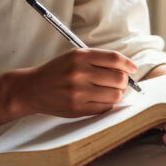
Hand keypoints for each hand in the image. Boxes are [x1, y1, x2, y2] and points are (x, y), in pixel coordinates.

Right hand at [12, 48, 137, 118]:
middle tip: (118, 82)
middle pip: (118, 78)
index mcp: (79, 56)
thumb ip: (97, 59)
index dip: (127, 64)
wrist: (32, 89)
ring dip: (117, 93)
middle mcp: (79, 73)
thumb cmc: (56, 71)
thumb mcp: (73, 56)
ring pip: (115, 95)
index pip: (113, 59)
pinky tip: (100, 99)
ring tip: (109, 91)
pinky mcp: (78, 108)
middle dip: (123, 81)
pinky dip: (107, 104)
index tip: (132, 68)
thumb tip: (125, 68)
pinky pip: (105, 108)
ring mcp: (79, 92)